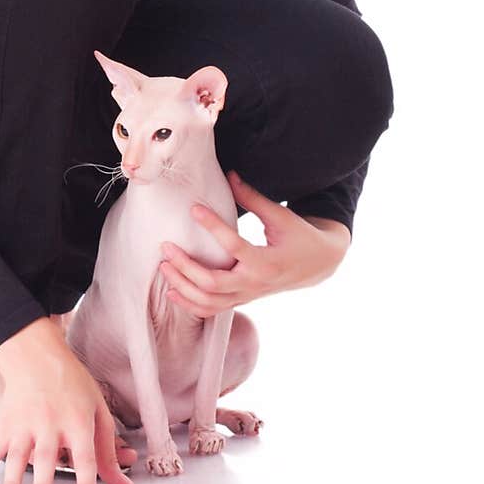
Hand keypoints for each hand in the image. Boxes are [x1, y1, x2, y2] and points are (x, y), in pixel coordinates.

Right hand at [0, 325, 133, 483]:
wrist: (36, 354)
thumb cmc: (71, 382)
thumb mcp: (97, 409)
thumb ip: (109, 449)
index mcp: (78, 419)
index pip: (84, 455)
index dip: (86, 481)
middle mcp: (51, 422)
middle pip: (47, 456)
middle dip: (42, 483)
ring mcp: (25, 423)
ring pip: (17, 455)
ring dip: (12, 481)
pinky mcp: (6, 424)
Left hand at [158, 169, 349, 319]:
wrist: (318, 265)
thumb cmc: (299, 236)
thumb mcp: (280, 216)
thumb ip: (253, 198)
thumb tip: (230, 174)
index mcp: (267, 261)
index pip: (233, 246)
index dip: (212, 226)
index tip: (194, 208)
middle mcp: (255, 283)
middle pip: (213, 283)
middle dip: (186, 267)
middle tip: (166, 246)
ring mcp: (248, 295)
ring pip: (210, 302)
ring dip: (184, 288)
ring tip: (164, 268)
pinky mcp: (244, 299)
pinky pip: (214, 309)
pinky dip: (192, 304)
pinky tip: (173, 292)